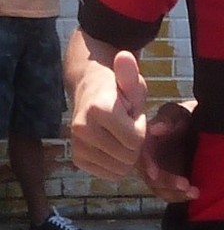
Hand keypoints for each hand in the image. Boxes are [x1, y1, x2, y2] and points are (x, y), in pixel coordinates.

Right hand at [70, 51, 147, 178]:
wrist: (90, 93)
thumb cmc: (117, 89)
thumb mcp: (130, 81)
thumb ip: (130, 73)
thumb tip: (124, 55)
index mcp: (99, 110)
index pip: (136, 140)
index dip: (140, 128)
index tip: (132, 114)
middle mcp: (82, 129)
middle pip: (128, 157)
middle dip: (135, 144)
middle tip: (126, 125)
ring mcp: (77, 146)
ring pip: (120, 169)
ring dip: (127, 155)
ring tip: (119, 134)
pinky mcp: (77, 160)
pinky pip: (109, 174)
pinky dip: (116, 164)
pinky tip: (112, 145)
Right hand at [137, 101, 198, 201]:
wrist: (196, 126)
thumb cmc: (183, 117)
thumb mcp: (176, 113)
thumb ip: (167, 119)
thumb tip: (155, 128)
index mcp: (143, 142)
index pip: (140, 156)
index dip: (146, 165)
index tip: (154, 174)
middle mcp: (146, 160)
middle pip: (150, 177)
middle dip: (166, 183)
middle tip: (185, 184)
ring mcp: (157, 172)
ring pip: (159, 189)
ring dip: (175, 194)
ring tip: (195, 192)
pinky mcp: (167, 182)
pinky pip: (169, 194)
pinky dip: (180, 197)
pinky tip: (195, 193)